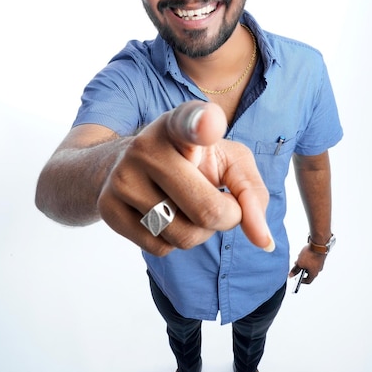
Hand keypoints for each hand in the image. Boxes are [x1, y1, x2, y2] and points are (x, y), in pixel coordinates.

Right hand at [97, 100, 274, 255]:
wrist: (124, 165)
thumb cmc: (190, 161)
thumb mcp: (227, 162)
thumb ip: (252, 193)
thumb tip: (263, 241)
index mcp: (179, 125)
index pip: (190, 123)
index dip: (202, 125)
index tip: (208, 123)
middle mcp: (146, 146)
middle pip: (206, 210)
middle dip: (227, 219)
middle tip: (222, 203)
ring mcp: (122, 177)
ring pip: (183, 236)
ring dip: (199, 233)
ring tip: (187, 206)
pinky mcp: (107, 207)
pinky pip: (160, 248)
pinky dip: (174, 241)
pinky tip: (165, 216)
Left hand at [289, 245, 326, 284]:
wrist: (318, 244)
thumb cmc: (311, 254)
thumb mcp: (300, 263)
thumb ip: (295, 270)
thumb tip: (291, 275)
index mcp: (314, 273)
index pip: (308, 281)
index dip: (301, 280)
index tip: (297, 279)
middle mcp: (318, 269)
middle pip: (308, 272)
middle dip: (301, 269)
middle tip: (296, 266)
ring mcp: (320, 263)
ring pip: (310, 265)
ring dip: (304, 262)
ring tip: (299, 258)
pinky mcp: (320, 257)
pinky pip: (313, 259)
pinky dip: (308, 258)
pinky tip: (303, 253)